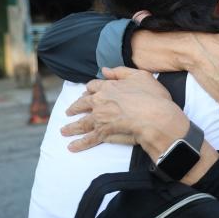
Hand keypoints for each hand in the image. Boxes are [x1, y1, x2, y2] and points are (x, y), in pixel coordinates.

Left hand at [61, 67, 187, 159]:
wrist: (155, 117)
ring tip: (63, 131)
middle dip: (74, 108)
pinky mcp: (103, 133)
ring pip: (81, 123)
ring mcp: (100, 119)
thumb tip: (105, 70)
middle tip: (68, 112)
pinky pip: (89, 139)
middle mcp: (100, 102)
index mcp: (108, 87)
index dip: (89, 90)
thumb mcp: (140, 76)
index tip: (86, 93)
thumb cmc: (152, 96)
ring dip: (71, 127)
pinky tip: (71, 147)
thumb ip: (121, 72)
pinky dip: (79, 144)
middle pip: (82, 104)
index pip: (93, 87)